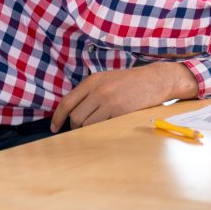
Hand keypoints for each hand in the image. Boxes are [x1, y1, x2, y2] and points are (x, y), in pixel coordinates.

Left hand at [51, 62, 198, 130]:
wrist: (156, 80)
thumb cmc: (131, 81)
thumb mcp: (107, 79)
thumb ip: (90, 91)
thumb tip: (73, 111)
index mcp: (92, 81)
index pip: (67, 102)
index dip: (58, 118)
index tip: (55, 128)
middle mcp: (98, 91)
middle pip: (75, 116)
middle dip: (74, 127)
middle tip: (80, 130)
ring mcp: (109, 102)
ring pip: (86, 124)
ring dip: (87, 130)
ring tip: (95, 128)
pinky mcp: (120, 112)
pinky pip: (102, 127)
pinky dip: (101, 130)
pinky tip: (107, 127)